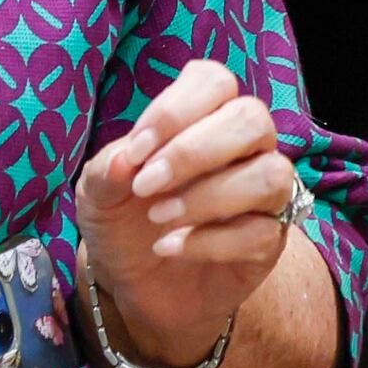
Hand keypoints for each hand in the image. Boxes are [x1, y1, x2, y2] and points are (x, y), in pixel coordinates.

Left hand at [72, 59, 301, 367]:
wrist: (134, 285)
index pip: (214, 82)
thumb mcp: (98, 194)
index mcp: (205, 115)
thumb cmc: (123, 221)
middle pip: (251, 118)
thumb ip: (108, 169)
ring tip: (159, 218)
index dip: (175, 110)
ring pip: (270, 174)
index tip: (136, 151)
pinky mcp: (270, 240)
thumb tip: (124, 159)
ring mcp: (264, 193)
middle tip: (146, 186)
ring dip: (208, 197)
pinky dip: (209, 242)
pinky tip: (170, 248)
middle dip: (193, 152)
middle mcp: (245, 145)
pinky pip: (262, 232)